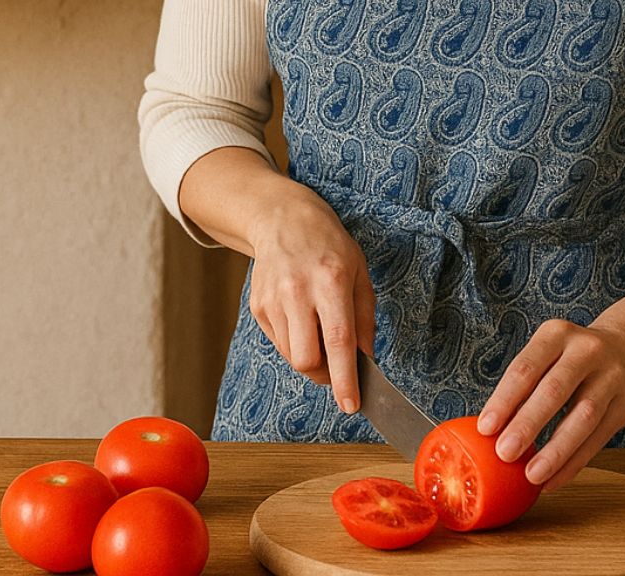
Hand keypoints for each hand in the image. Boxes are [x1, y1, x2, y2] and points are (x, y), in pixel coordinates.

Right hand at [247, 190, 375, 414]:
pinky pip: (280, 344)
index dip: (345, 378)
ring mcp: (273, 300)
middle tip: (339, 368)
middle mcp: (299, 292)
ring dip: (312, 361)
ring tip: (322, 338)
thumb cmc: (329, 245)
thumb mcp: (360, 272)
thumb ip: (365, 318)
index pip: (338, 341)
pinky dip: (296, 344)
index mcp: (331, 280)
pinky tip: (303, 321)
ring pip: (292, 357)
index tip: (351, 405)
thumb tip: (366, 359)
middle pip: (308, 360)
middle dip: (326, 375)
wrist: (283, 220)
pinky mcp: (258, 307)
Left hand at [475, 318, 624, 492]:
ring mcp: (611, 377)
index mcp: (557, 334)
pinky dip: (573, 463)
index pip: (526, 367)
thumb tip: (491, 429)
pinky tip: (553, 480)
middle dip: (527, 424)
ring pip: (582, 417)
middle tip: (505, 453)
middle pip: (555, 390)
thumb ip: (526, 381)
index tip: (486, 428)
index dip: (505, 398)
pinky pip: (597, 439)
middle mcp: (586, 351)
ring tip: (532, 474)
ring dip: (555, 450)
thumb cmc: (573, 355)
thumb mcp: (550, 350)